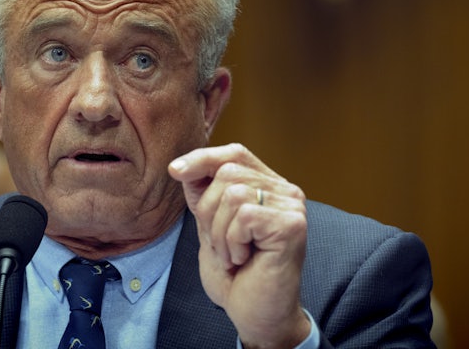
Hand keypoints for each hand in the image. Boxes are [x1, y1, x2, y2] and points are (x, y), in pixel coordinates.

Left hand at [169, 143, 310, 347]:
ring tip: (233, 255)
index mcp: (269, 186)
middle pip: (228, 172)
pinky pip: (243, 217)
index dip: (203, 158)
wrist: (255, 314)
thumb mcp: (210, 225)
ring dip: (220, 232)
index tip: (175, 172)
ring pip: (233, 194)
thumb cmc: (236, 274)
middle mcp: (286, 191)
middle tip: (220, 244)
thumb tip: (181, 166)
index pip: (235, 153)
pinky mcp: (292, 225)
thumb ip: (204, 193)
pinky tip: (244, 259)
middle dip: (208, 211)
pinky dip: (232, 242)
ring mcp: (292, 206)